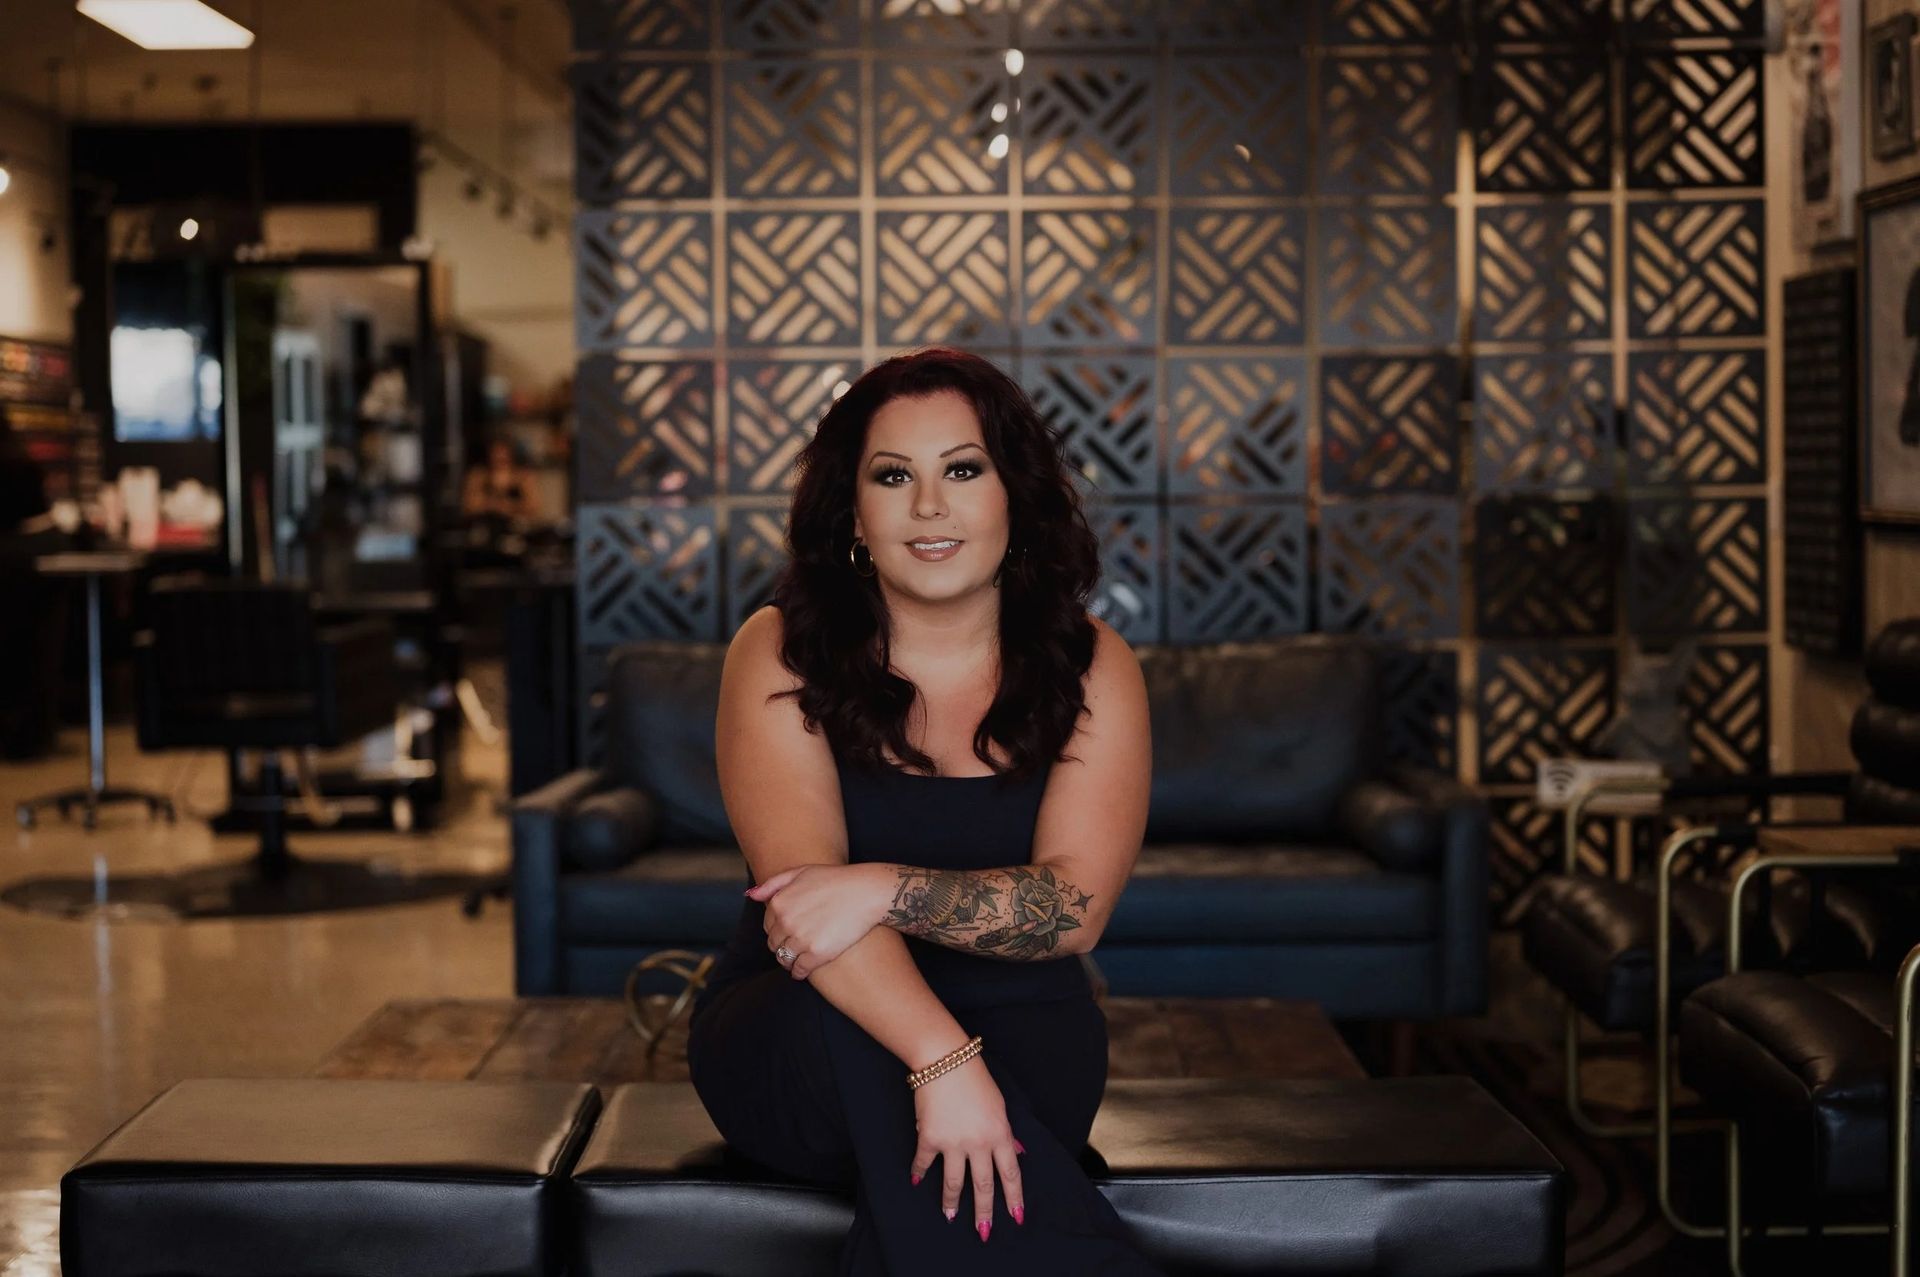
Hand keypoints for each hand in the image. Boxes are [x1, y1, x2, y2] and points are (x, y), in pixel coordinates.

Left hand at [746, 863, 890, 979]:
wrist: (866, 892)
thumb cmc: (836, 880)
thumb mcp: (802, 872)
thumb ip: (773, 884)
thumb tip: (750, 895)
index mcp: (779, 903)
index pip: (768, 926)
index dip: (778, 930)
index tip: (788, 932)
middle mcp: (786, 922)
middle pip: (774, 944)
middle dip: (782, 945)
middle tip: (795, 946)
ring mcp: (801, 939)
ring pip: (784, 959)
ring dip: (788, 961)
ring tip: (798, 960)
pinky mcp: (817, 954)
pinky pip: (799, 970)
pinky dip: (799, 973)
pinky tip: (804, 970)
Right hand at [910, 1054, 1024, 1239]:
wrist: (944, 1059)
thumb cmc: (975, 1078)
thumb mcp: (1000, 1104)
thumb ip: (1007, 1133)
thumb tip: (1018, 1153)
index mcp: (1000, 1133)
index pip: (1010, 1174)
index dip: (1014, 1198)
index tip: (1016, 1217)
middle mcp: (978, 1143)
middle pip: (983, 1186)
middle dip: (984, 1212)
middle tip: (984, 1232)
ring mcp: (953, 1143)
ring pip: (954, 1182)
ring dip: (951, 1203)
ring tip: (950, 1216)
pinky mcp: (930, 1138)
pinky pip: (924, 1163)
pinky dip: (918, 1173)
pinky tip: (915, 1181)